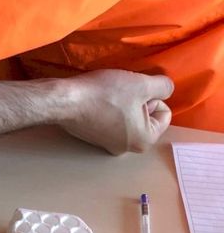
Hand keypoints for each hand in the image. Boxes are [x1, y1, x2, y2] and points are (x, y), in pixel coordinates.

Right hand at [59, 69, 173, 154]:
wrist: (65, 100)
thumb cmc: (105, 94)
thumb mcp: (141, 84)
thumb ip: (163, 86)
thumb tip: (167, 89)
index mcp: (144, 140)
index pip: (164, 113)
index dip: (152, 96)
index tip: (134, 90)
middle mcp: (127, 148)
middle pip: (144, 117)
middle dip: (136, 101)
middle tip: (121, 90)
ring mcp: (106, 144)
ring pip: (126, 118)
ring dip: (121, 103)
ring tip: (106, 94)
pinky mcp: (90, 137)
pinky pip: (108, 120)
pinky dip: (105, 109)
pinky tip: (95, 99)